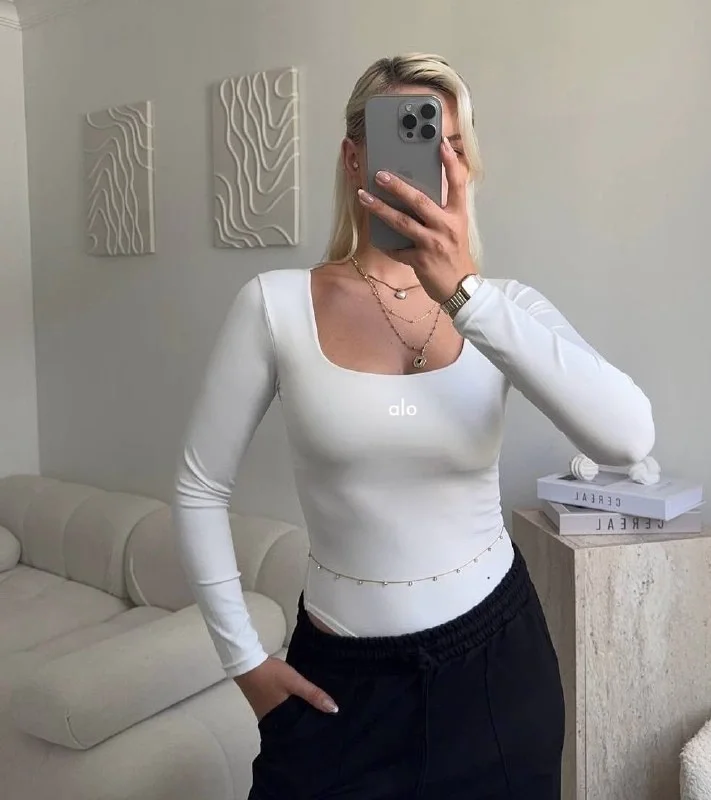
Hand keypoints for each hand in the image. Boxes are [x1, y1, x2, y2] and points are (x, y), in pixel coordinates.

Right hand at [234, 657, 338, 721]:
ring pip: (288, 717)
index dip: (313, 731)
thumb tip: (334, 710)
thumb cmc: (271, 675)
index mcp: (281, 720)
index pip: (300, 732)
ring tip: (318, 713)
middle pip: (294, 725)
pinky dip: (292, 708)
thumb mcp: (295, 682)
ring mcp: (266, 713)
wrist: (247, 663)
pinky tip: (301, 703)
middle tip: (327, 722)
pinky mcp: (264, 704)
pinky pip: (282, 710)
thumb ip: (313, 694)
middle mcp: (272, 721)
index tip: (329, 730)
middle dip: (308, 723)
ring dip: (299, 715)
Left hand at [357, 137, 477, 303]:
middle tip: (379, 174)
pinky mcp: (420, 261)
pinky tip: (374, 234)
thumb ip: (441, 211)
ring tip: (364, 197)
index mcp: (457, 216)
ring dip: (380, 209)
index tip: (441, 144)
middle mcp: (446, 227)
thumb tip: (414, 194)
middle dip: (397, 186)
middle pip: (420, 201)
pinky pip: (397, 249)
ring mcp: (433, 244)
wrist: (460, 288)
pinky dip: (385, 242)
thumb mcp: (456, 229)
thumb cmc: (455, 255)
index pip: (457, 184)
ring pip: (402, 222)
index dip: (450, 163)